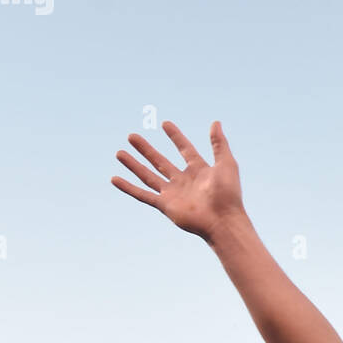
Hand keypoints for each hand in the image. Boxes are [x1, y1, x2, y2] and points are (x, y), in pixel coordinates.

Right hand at [112, 121, 244, 241]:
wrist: (223, 221)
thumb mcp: (226, 163)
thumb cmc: (228, 194)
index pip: (185, 149)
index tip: (165, 124)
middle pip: (160, 161)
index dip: (176, 137)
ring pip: (148, 176)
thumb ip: (219, 143)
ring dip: (133, 164)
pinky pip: (143, 195)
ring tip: (119, 152)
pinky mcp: (165, 205)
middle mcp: (184, 181)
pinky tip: (115, 179)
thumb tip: (216, 122)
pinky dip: (128, 188)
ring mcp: (173, 193)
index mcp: (199, 171)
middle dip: (146, 149)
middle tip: (131, 136)